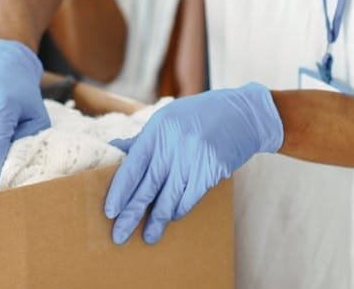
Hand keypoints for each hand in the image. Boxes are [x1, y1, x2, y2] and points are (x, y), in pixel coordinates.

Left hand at [105, 83, 282, 244]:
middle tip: (118, 236)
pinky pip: (190, 197)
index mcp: (157, 129)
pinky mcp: (212, 169)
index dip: (120, 191)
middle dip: (131, 214)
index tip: (110, 212)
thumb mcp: (168, 120)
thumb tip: (113, 150)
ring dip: (157, 220)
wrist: (243, 114)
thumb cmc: (200, 116)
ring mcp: (194, 156)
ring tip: (147, 238)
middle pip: (148, 186)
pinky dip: (180, 209)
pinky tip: (172, 218)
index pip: (132, 165)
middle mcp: (173, 143)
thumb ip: (143, 139)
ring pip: (170, 197)